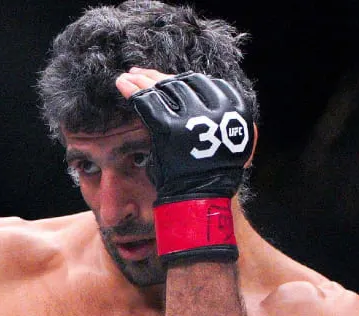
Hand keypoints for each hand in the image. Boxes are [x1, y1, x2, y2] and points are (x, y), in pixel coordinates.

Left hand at [119, 68, 254, 264]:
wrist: (200, 200)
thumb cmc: (207, 171)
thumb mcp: (222, 139)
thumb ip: (213, 115)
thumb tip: (193, 91)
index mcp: (236, 109)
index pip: (203, 84)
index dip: (179, 78)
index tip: (162, 77)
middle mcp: (218, 110)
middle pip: (182, 83)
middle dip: (157, 77)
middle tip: (139, 73)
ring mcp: (193, 118)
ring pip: (163, 90)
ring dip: (142, 81)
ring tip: (127, 78)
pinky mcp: (169, 129)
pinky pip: (147, 103)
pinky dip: (132, 92)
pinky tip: (122, 85)